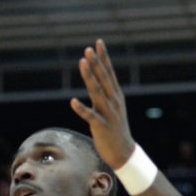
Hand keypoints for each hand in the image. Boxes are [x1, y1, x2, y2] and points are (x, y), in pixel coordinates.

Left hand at [70, 40, 135, 168]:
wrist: (123, 152)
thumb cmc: (115, 129)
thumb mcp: (112, 107)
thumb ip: (105, 93)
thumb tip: (97, 78)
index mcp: (115, 95)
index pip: (109, 72)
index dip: (104, 57)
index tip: (98, 42)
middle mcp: (113, 101)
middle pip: (103, 78)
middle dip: (96, 62)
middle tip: (88, 48)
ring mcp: (108, 113)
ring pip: (96, 92)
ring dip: (89, 77)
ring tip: (82, 63)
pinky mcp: (101, 126)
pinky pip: (90, 116)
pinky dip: (81, 108)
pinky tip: (72, 101)